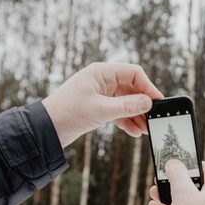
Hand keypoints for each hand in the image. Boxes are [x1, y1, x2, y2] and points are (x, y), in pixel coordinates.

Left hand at [41, 63, 163, 147]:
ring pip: (125, 102)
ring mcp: (100, 94)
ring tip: (145, 130)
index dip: (147, 87)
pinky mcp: (97, 107)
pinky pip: (117, 111)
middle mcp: (102, 81)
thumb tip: (148, 103)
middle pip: (131, 88)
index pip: (133, 73)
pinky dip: (126, 120)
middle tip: (153, 120)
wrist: (46, 129)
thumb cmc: (68, 113)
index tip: (158, 102)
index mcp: (101, 73)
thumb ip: (127, 106)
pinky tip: (134, 131)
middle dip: (143, 105)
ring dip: (136, 115)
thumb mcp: (101, 110)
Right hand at [148, 160, 204, 204]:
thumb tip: (173, 163)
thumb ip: (177, 174)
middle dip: (174, 181)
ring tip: (153, 191)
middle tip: (161, 177)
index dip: (193, 163)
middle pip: (193, 186)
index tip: (179, 160)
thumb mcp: (183, 192)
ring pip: (184, 201)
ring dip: (168, 195)